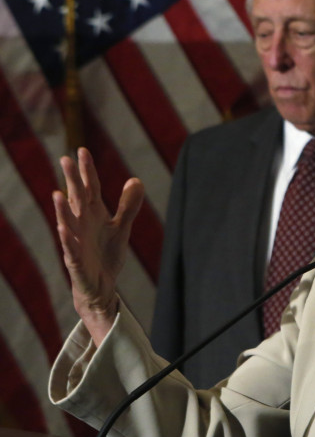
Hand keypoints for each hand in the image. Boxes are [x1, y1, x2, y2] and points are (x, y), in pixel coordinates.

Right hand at [52, 148, 143, 345]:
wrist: (102, 285)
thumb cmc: (106, 254)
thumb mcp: (121, 227)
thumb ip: (128, 205)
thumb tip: (135, 179)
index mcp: (93, 214)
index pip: (90, 189)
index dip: (87, 171)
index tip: (82, 150)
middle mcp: (82, 225)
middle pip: (76, 199)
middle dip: (72, 181)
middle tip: (65, 159)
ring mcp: (77, 242)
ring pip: (68, 223)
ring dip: (62, 210)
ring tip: (58, 193)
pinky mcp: (76, 261)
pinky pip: (70, 249)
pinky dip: (67, 239)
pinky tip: (63, 228)